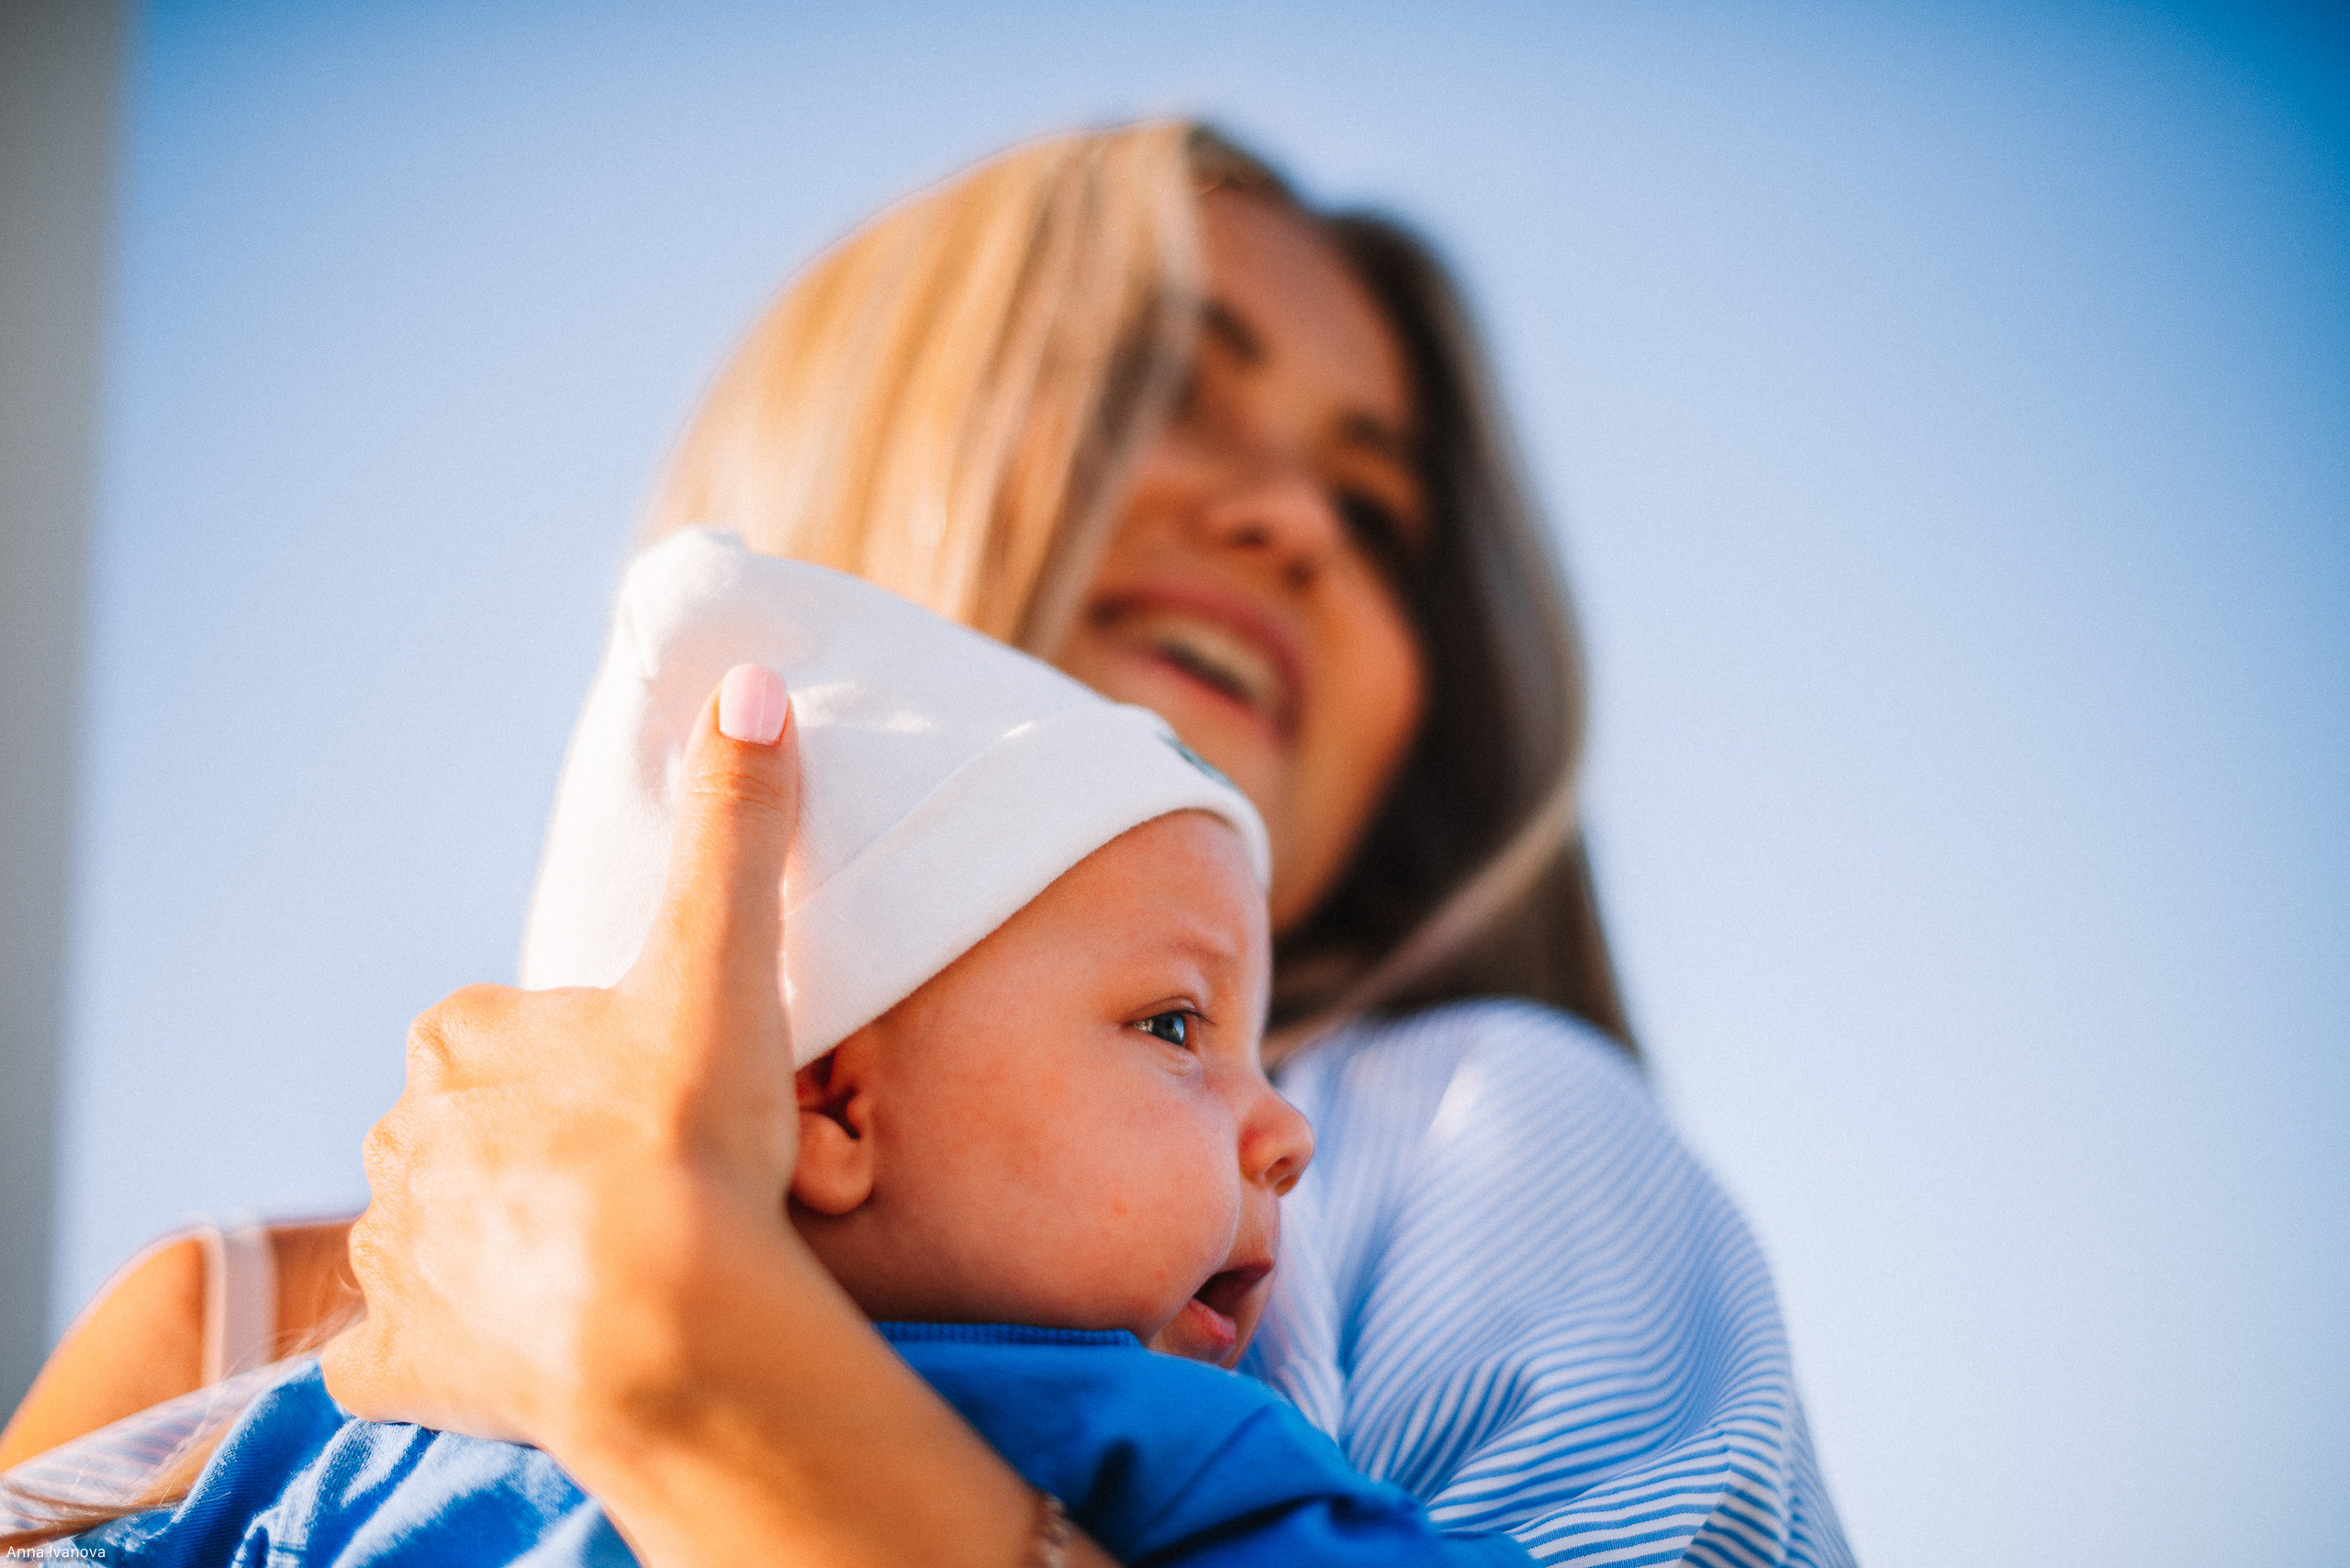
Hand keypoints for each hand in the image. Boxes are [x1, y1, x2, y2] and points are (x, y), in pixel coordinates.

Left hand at [322, 663, 807, 1451]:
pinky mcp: (396, 1366)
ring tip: (594, 1275)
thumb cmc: (686, 1134)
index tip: (645, 1093)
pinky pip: (395, 1356)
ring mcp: (394, 1259)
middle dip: (528, 1155)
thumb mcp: (721, 957)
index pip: (497, 1032)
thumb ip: (733, 825)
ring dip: (492, 1249)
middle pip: (463, 1132)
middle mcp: (400, 1140)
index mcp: (461, 1040)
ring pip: (431, 1236)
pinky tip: (504, 1354)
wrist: (663, 1321)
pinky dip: (438, 1354)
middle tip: (634, 1188)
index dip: (574, 1060)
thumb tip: (748, 683)